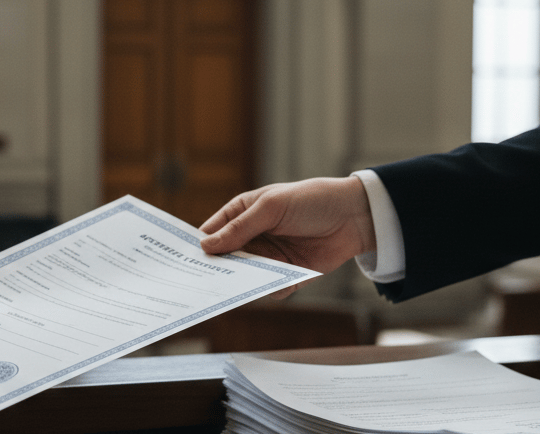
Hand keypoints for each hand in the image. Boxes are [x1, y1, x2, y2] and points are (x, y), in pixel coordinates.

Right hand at [200, 176, 375, 298]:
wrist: (354, 217)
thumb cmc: (310, 201)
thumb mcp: (271, 208)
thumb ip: (240, 228)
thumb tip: (206, 246)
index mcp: (241, 214)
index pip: (212, 233)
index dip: (199, 247)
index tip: (185, 263)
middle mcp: (251, 238)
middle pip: (224, 259)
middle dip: (216, 270)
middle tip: (203, 283)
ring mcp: (267, 257)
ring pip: (244, 276)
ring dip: (242, 282)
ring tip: (236, 289)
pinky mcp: (285, 273)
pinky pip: (269, 288)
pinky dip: (270, 288)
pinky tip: (277, 283)